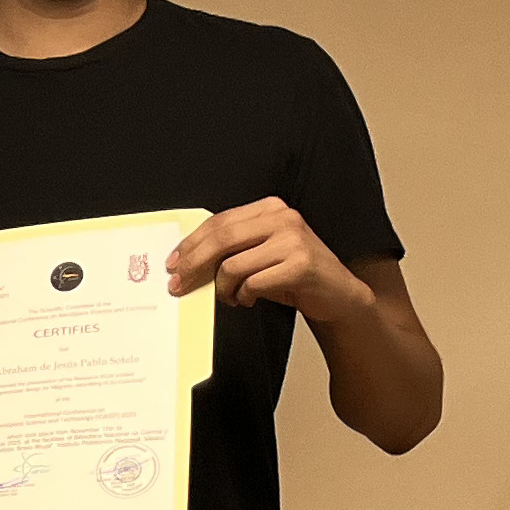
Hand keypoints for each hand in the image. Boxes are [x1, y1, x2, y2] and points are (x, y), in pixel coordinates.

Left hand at [168, 200, 374, 318]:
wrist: (337, 293)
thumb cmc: (293, 274)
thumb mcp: (262, 252)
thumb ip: (233, 248)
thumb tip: (187, 261)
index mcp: (270, 209)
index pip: (219, 222)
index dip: (191, 243)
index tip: (172, 263)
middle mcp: (283, 218)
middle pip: (221, 239)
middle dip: (193, 264)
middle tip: (178, 284)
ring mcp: (293, 240)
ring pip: (233, 265)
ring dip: (222, 288)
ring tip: (230, 297)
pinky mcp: (299, 265)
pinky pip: (252, 283)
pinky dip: (243, 296)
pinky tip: (249, 299)